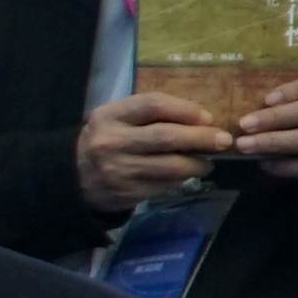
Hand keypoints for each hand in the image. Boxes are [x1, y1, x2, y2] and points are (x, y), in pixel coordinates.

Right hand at [73, 88, 231, 216]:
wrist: (74, 176)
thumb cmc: (106, 139)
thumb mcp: (118, 118)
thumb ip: (150, 114)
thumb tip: (202, 120)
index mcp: (110, 116)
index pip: (152, 105)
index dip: (185, 109)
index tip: (208, 117)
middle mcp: (111, 142)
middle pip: (166, 137)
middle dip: (201, 138)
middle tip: (223, 140)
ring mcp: (118, 170)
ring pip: (170, 166)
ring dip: (197, 164)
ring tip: (207, 162)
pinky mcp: (126, 192)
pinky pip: (164, 185)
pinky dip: (182, 180)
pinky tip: (187, 175)